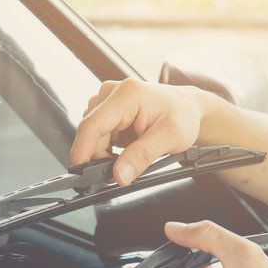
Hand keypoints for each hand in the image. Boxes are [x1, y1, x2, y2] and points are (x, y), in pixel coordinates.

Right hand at [69, 78, 205, 184]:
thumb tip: (120, 174)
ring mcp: (108, 100)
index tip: (79, 171)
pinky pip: (98, 135)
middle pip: (91, 133)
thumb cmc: (182, 116)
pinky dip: (108, 147)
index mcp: (128, 94)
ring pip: (93, 136)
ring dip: (106, 152)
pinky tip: (126, 147)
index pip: (93, 124)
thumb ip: (142, 156)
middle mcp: (113, 92)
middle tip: (124, 168)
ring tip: (132, 152)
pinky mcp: (107, 110)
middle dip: (101, 156)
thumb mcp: (169, 138)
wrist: (188, 109)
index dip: (82, 150)